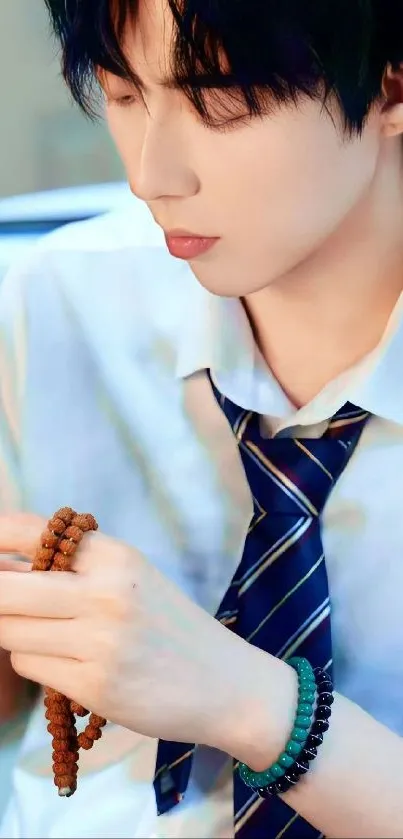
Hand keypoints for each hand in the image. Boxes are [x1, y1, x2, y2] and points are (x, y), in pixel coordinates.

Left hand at [0, 513, 292, 762]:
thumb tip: (2, 564)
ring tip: (51, 634)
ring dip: (17, 632)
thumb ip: (74, 567)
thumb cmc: (169, 625)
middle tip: (6, 601)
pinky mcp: (94, 686)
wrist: (224, 682)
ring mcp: (99, 642)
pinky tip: (68, 662)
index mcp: (116, 556)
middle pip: (5, 588)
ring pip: (11, 631)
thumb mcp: (131, 577)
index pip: (31, 532)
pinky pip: (30, 666)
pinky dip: (36, 662)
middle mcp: (106, 593)